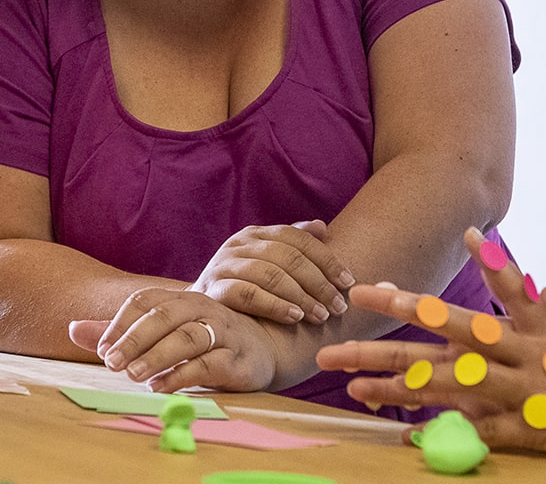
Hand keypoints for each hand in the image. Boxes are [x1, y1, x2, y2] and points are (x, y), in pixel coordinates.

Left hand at [69, 287, 277, 392]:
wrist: (263, 348)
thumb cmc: (206, 339)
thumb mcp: (164, 331)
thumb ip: (121, 331)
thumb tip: (72, 329)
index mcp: (180, 298)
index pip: (146, 301)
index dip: (121, 323)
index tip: (102, 349)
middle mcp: (202, 309)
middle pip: (165, 316)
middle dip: (135, 338)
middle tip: (112, 362)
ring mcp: (223, 332)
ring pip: (188, 338)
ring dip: (158, 356)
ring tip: (134, 375)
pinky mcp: (238, 360)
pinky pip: (209, 364)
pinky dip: (183, 375)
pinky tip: (161, 386)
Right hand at [190, 220, 354, 324]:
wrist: (197, 312)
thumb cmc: (243, 286)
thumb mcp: (266, 262)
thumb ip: (293, 245)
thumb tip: (322, 227)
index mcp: (256, 233)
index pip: (298, 238)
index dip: (327, 259)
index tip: (348, 281)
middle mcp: (239, 244)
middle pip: (287, 257)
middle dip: (318, 282)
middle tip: (338, 306)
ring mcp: (223, 265)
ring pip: (270, 274)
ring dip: (300, 296)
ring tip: (321, 315)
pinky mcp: (212, 290)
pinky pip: (248, 294)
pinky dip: (274, 305)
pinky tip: (294, 317)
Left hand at [316, 228, 545, 467]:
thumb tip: (538, 281)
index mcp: (535, 331)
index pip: (491, 296)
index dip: (457, 279)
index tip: (429, 258)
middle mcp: (522, 355)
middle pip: (451, 334)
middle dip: (400, 320)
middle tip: (356, 309)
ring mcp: (522, 393)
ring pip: (452, 382)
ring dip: (401, 385)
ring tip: (358, 388)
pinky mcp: (527, 430)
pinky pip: (476, 432)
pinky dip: (444, 433)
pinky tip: (408, 434)